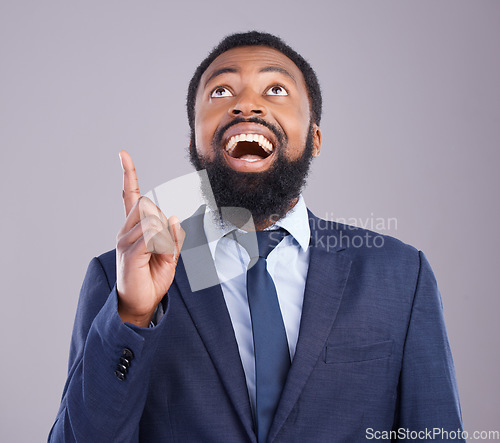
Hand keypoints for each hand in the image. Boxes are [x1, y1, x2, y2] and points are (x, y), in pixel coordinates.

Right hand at [116, 150, 184, 326]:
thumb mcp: (170, 255)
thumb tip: (172, 216)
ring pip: (154, 221)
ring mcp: (125, 241)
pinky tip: (156, 257)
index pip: (130, 196)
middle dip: (163, 223)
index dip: (128, 175)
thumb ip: (173, 236)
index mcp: (134, 228)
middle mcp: (125, 231)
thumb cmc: (152, 278)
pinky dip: (163, 245)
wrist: (141, 304)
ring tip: (158, 258)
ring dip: (165, 238)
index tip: (123, 154)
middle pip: (150, 207)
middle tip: (162, 248)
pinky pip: (153, 236)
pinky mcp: (130, 253)